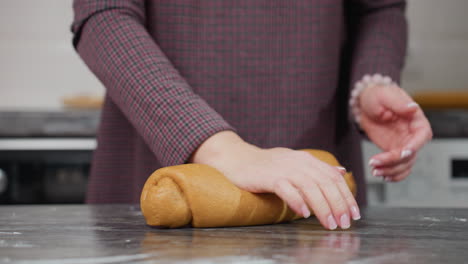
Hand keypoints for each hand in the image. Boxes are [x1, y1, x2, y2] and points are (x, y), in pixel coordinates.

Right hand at [190, 131, 360, 229]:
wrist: (237, 159)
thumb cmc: (267, 165)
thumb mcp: (295, 162)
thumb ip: (318, 168)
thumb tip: (342, 172)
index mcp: (307, 160)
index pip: (333, 178)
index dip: (346, 196)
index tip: (354, 214)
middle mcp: (298, 162)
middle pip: (325, 183)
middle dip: (338, 204)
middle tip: (345, 223)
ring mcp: (284, 169)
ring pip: (310, 187)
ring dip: (322, 207)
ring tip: (330, 224)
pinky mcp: (269, 177)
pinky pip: (286, 189)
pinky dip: (297, 201)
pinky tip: (304, 213)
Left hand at [359, 84, 432, 181]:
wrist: (365, 104)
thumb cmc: (377, 95)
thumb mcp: (385, 95)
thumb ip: (398, 103)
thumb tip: (413, 108)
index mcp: (416, 120)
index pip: (422, 135)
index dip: (414, 146)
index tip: (402, 153)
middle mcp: (412, 135)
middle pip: (411, 155)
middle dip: (394, 162)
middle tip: (375, 163)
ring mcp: (403, 144)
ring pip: (404, 164)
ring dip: (390, 170)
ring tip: (374, 170)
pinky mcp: (393, 150)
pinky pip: (397, 167)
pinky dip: (391, 174)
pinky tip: (381, 174)